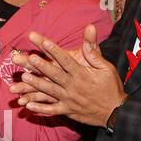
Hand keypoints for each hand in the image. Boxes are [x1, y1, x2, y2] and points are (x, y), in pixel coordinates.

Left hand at [8, 24, 123, 125]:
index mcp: (81, 74)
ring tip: (24, 78)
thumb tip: (89, 28)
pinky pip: (52, 110)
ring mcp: (69, 100)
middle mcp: (73, 86)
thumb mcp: (106, 67)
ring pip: (50, 91)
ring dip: (36, 85)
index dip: (54, 50)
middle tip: (29, 58)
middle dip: (41, 66)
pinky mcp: (68, 111)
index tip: (43, 42)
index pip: (65, 60)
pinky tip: (28, 105)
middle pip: (55, 74)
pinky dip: (40, 108)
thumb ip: (93, 51)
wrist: (116, 112)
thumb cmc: (111, 87)